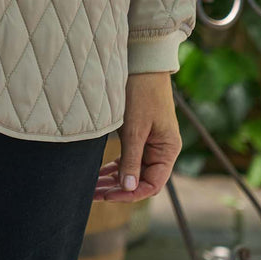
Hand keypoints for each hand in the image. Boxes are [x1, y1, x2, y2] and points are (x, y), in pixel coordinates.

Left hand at [93, 71, 180, 200]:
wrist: (142, 62)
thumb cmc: (141, 93)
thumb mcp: (134, 128)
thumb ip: (131, 159)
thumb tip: (128, 188)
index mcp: (168, 150)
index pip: (152, 184)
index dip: (131, 193)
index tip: (109, 196)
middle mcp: (161, 149)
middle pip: (140, 179)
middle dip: (117, 189)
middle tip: (93, 194)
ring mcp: (150, 142)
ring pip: (132, 169)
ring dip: (113, 179)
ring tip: (92, 188)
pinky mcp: (139, 134)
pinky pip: (128, 157)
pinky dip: (114, 166)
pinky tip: (98, 174)